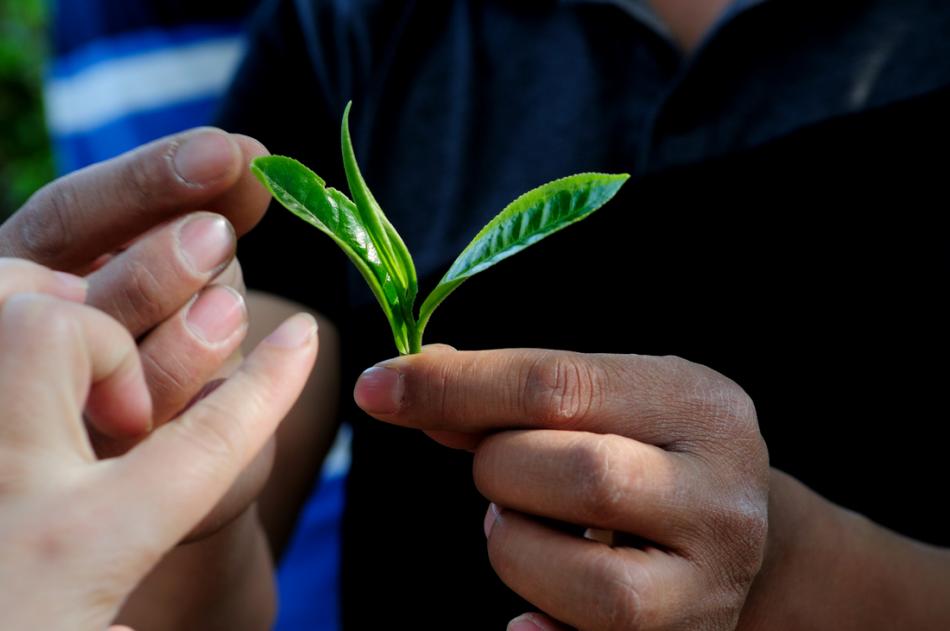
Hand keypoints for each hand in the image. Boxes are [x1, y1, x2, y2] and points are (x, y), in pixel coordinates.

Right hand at [0, 130, 275, 537]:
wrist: (170, 423)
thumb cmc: (166, 311)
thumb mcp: (178, 248)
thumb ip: (204, 206)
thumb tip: (254, 161)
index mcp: (32, 272)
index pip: (72, 216)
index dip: (148, 181)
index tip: (225, 151)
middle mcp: (33, 346)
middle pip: (94, 301)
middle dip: (165, 262)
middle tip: (218, 237)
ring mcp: (77, 420)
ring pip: (137, 379)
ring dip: (196, 336)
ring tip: (229, 309)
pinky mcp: (134, 475)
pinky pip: (187, 436)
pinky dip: (226, 397)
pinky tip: (255, 373)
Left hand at [0, 258, 317, 630]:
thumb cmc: (31, 614)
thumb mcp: (103, 611)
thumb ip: (138, 557)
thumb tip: (150, 533)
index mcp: (73, 553)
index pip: (205, 446)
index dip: (269, 387)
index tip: (304, 335)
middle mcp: (6, 493)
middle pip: (62, 335)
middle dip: (99, 340)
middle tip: (105, 407)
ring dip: (36, 324)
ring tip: (50, 392)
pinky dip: (0, 335)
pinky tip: (14, 405)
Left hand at [355, 347, 768, 629]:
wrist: (728, 538)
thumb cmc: (643, 453)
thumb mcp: (602, 403)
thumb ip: (507, 395)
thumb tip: (400, 385)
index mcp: (700, 405)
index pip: (559, 385)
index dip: (454, 385)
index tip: (376, 387)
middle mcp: (722, 494)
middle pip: (572, 471)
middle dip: (499, 467)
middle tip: (497, 470)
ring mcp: (709, 582)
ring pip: (571, 568)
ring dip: (510, 542)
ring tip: (523, 525)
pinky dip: (534, 623)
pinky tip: (520, 615)